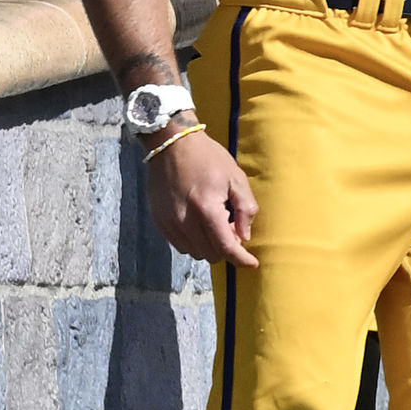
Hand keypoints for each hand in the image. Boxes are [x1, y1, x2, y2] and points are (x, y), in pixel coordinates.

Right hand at [149, 130, 259, 269]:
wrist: (171, 145)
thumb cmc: (209, 159)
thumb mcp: (236, 179)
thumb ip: (245, 209)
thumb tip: (244, 237)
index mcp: (206, 209)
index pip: (225, 247)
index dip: (241, 259)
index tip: (252, 264)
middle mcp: (184, 221)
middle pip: (210, 254)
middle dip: (226, 248)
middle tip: (231, 226)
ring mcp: (168, 223)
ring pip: (194, 252)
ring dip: (209, 246)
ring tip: (215, 223)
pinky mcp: (159, 221)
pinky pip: (180, 245)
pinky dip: (194, 241)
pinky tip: (199, 223)